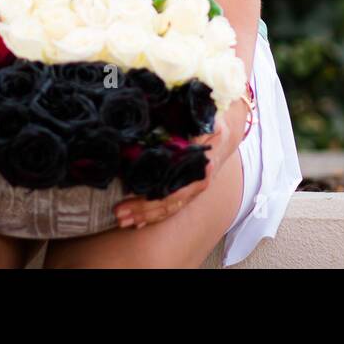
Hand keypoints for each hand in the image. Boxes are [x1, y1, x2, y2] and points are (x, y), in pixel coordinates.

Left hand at [114, 100, 246, 228]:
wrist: (224, 134)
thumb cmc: (214, 125)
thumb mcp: (209, 122)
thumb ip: (201, 126)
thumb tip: (192, 129)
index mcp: (200, 170)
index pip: (173, 190)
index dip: (152, 198)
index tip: (130, 199)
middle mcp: (197, 184)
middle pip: (167, 204)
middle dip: (142, 211)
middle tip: (119, 215)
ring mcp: (191, 191)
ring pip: (167, 209)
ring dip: (144, 216)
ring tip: (122, 220)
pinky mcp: (185, 192)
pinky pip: (169, 208)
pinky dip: (153, 216)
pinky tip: (137, 222)